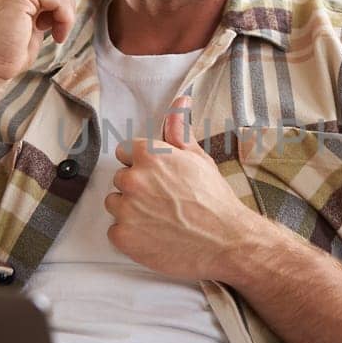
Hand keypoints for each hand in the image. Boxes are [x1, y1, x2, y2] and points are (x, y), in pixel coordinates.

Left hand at [104, 96, 265, 280]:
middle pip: (121, 179)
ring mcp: (126, 209)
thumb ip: (180, 129)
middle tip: (164, 202)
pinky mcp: (123, 236)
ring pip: (115, 204)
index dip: (143, 165)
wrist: (226, 241)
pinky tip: (154, 235)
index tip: (158, 178)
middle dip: (138, 188)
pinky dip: (131, 235)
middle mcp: (133, 179)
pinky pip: (115, 231)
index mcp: (149, 155)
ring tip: (159, 219)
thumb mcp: (198, 158)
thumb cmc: (214, 200)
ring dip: (131, 211)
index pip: (126, 152)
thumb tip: (180, 101)